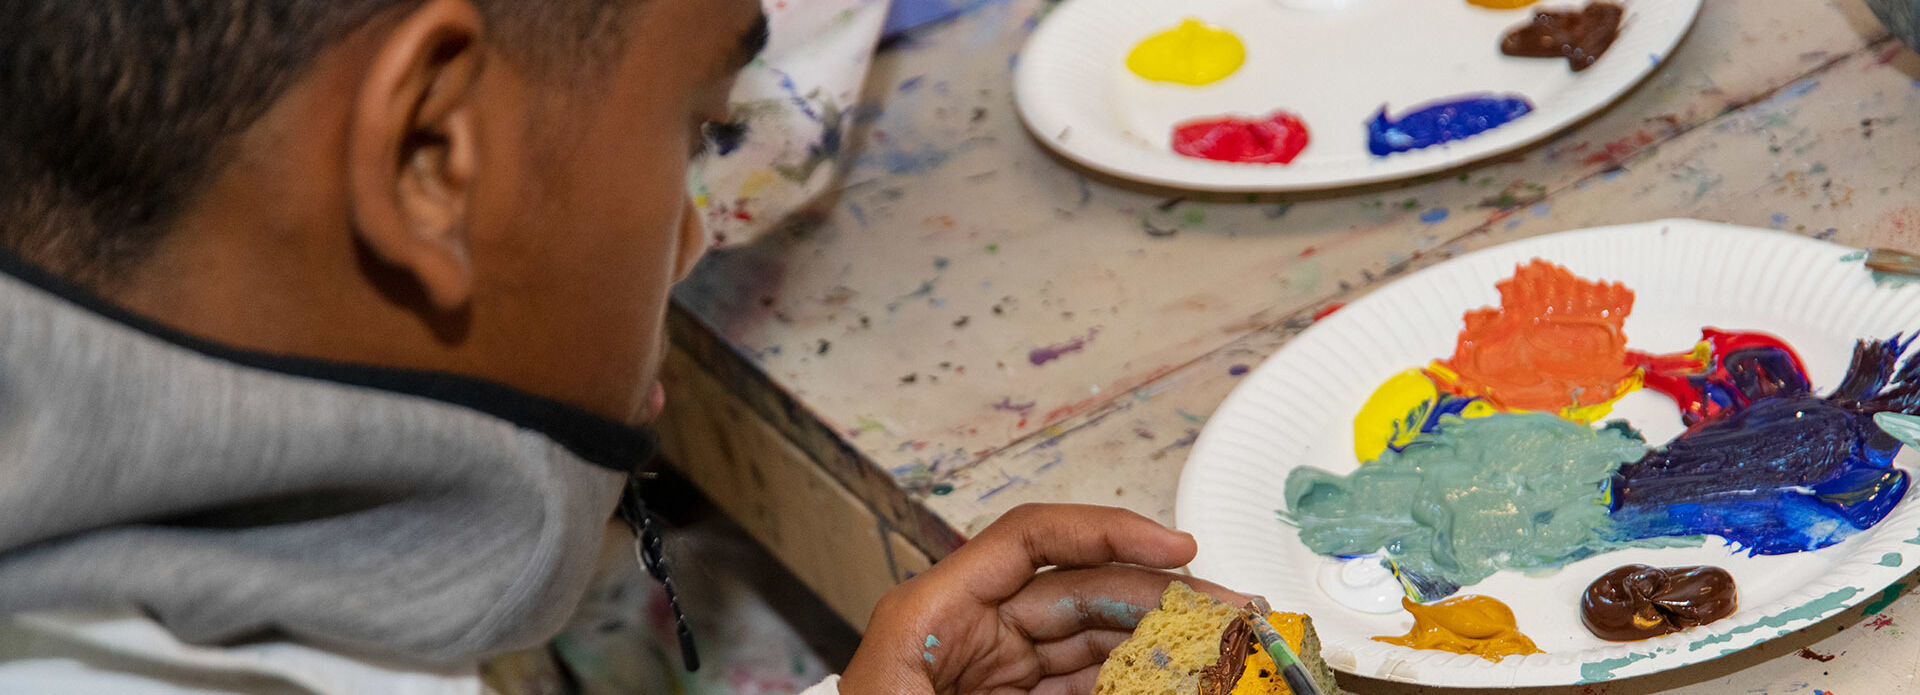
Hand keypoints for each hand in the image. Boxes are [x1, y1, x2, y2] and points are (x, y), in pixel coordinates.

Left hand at [839, 503, 1246, 694]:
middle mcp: (966, 630)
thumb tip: (1148, 678)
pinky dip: (1131, 679)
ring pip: (1091, 640)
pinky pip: (1082, 682)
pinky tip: (1177, 678)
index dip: (1110, 531)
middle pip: (1078, 590)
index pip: (1031, 539)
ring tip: (1217, 647)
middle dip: (1157, 594)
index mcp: (932, 614)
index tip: (1179, 550)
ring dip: (1156, 641)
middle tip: (1227, 609)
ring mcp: (991, 670)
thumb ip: (1059, 690)